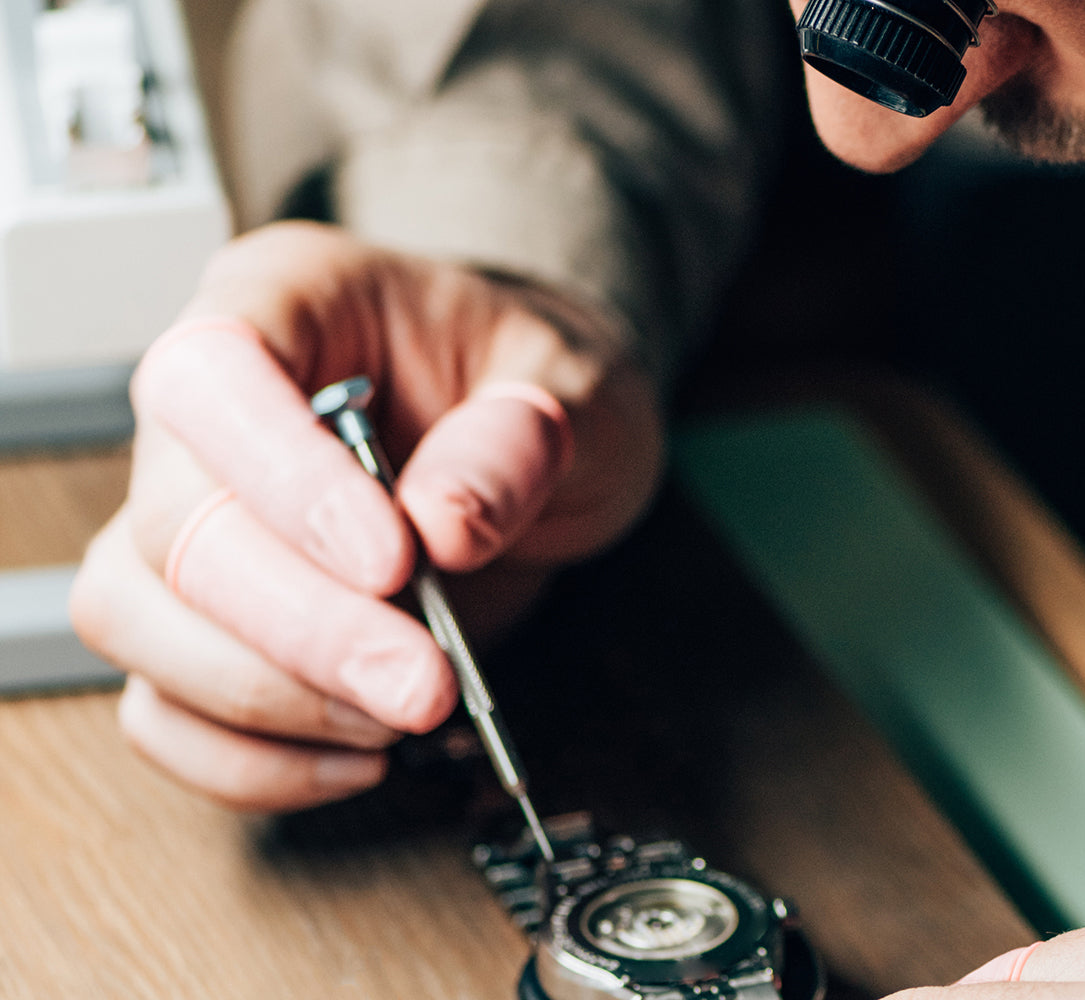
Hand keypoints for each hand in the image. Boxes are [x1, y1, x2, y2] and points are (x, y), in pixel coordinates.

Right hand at [69, 221, 662, 812]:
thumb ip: (522, 438)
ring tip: (402, 710)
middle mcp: (210, 411)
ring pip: (136, 618)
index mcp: (285, 302)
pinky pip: (163, 708)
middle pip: (171, 523)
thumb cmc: (534, 382)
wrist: (538, 432)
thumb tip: (444, 525)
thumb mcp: (577, 383)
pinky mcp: (205, 623)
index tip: (392, 562)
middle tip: (422, 682)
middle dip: (300, 626)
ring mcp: (190, 518)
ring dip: (266, 696)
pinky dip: (248, 757)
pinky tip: (358, 753)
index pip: (215, 377)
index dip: (284, 479)